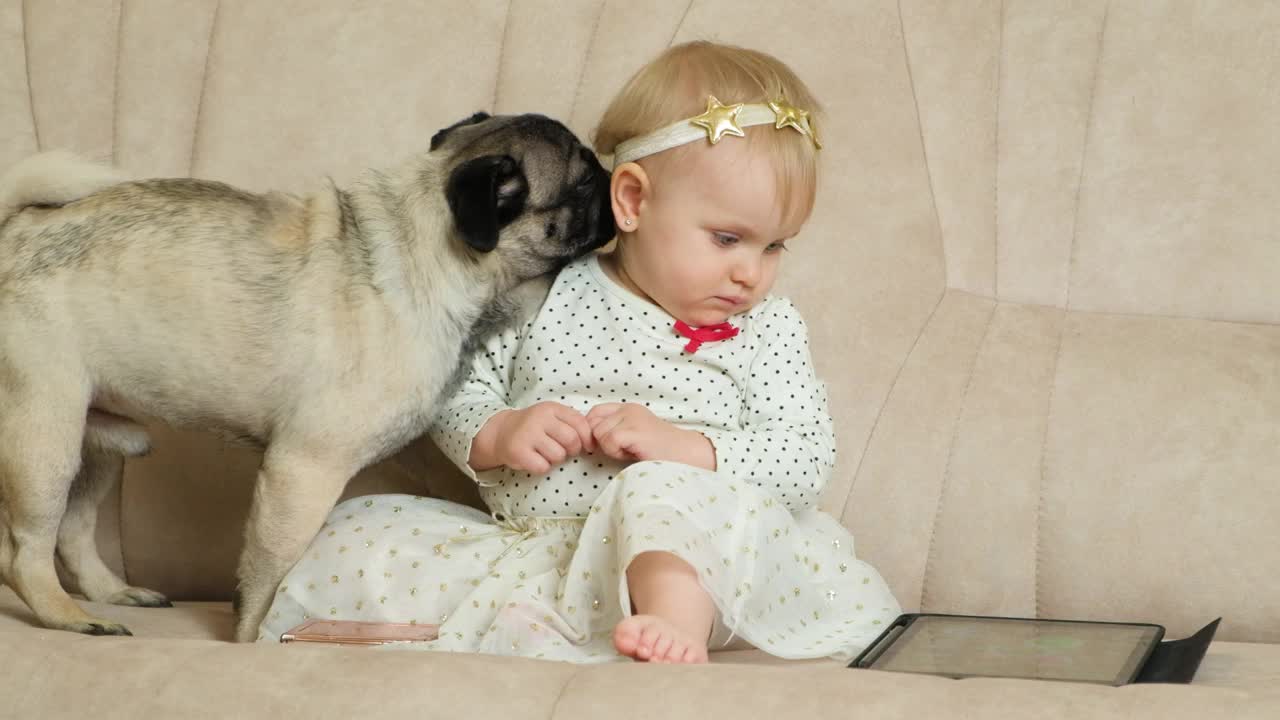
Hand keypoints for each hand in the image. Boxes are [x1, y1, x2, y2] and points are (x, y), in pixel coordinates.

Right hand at [471, 402, 594, 474]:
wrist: (501, 432)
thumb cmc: (535, 427)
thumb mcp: (552, 417)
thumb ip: (573, 423)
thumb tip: (594, 442)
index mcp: (551, 408)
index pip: (580, 423)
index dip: (588, 438)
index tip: (587, 447)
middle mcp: (539, 418)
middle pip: (572, 441)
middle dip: (572, 450)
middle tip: (563, 450)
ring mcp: (527, 434)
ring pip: (558, 455)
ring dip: (555, 459)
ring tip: (545, 453)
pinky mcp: (518, 451)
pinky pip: (542, 466)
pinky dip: (542, 467)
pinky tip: (535, 459)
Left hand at [586, 403, 715, 469]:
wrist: (686, 454)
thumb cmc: (660, 451)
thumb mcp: (634, 435)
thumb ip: (614, 431)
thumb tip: (588, 438)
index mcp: (628, 408)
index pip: (595, 412)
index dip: (592, 429)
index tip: (601, 445)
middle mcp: (628, 408)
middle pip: (594, 424)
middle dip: (602, 442)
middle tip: (623, 450)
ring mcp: (631, 418)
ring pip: (599, 434)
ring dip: (610, 449)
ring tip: (631, 452)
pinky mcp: (634, 430)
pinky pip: (609, 442)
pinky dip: (616, 453)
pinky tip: (633, 454)